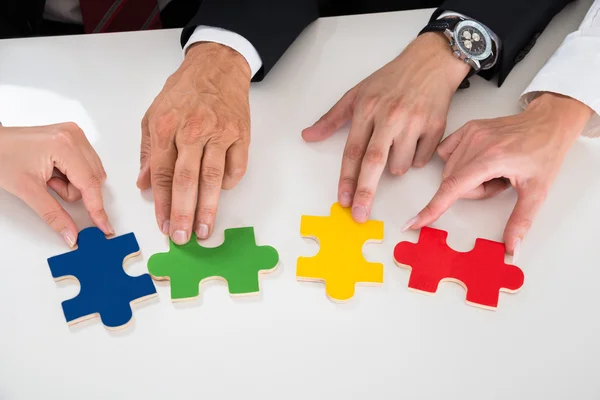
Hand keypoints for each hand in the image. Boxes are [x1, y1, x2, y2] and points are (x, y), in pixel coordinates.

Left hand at [0, 123, 111, 246]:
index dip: (97, 209)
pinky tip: (55, 170)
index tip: (105, 227)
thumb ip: (53, 215)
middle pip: (93, 180)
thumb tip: (70, 233)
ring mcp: (76, 136)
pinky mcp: (74, 138)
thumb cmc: (2, 156)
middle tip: (49, 185)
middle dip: (73, 191)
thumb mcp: (28, 190)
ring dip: (73, 184)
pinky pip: (87, 166)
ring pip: (92, 175)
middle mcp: (75, 137)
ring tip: (49, 176)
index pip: (90, 184)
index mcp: (65, 145)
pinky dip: (73, 175)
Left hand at [137, 42, 251, 244]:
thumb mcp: (153, 115)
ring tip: (204, 230)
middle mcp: (192, 131)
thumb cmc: (183, 91)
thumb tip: (144, 184)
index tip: (163, 225)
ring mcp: (220, 133)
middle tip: (182, 238)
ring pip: (213, 178)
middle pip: (187, 180)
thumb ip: (148, 151)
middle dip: (183, 212)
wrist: (217, 66)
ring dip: (208, 208)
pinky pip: (236, 167)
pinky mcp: (241, 134)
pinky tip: (221, 193)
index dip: (162, 203)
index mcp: (166, 127)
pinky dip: (229, 184)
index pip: (163, 174)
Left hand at [302, 32, 469, 222]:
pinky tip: (414, 139)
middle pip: (374, 162)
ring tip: (396, 145)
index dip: (347, 179)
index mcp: (367, 109)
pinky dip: (415, 158)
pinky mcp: (435, 127)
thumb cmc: (391, 79)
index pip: (353, 151)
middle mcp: (390, 116)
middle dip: (365, 192)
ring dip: (395, 166)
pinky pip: (421, 160)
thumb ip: (332, 118)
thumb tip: (308, 136)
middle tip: (360, 214)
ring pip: (400, 166)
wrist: (431, 62)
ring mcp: (414, 122)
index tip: (343, 200)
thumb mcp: (357, 93)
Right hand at [407, 93, 593, 256]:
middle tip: (499, 182)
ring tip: (494, 170)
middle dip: (473, 191)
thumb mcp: (538, 191)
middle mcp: (476, 143)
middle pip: (453, 183)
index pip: (452, 188)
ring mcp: (470, 133)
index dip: (432, 208)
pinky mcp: (466, 128)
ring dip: (468, 178)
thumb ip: (521, 221)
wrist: (548, 123)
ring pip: (450, 171)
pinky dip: (460, 163)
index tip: (415, 222)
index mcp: (492, 158)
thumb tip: (512, 247)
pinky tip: (479, 160)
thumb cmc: (544, 152)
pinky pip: (447, 154)